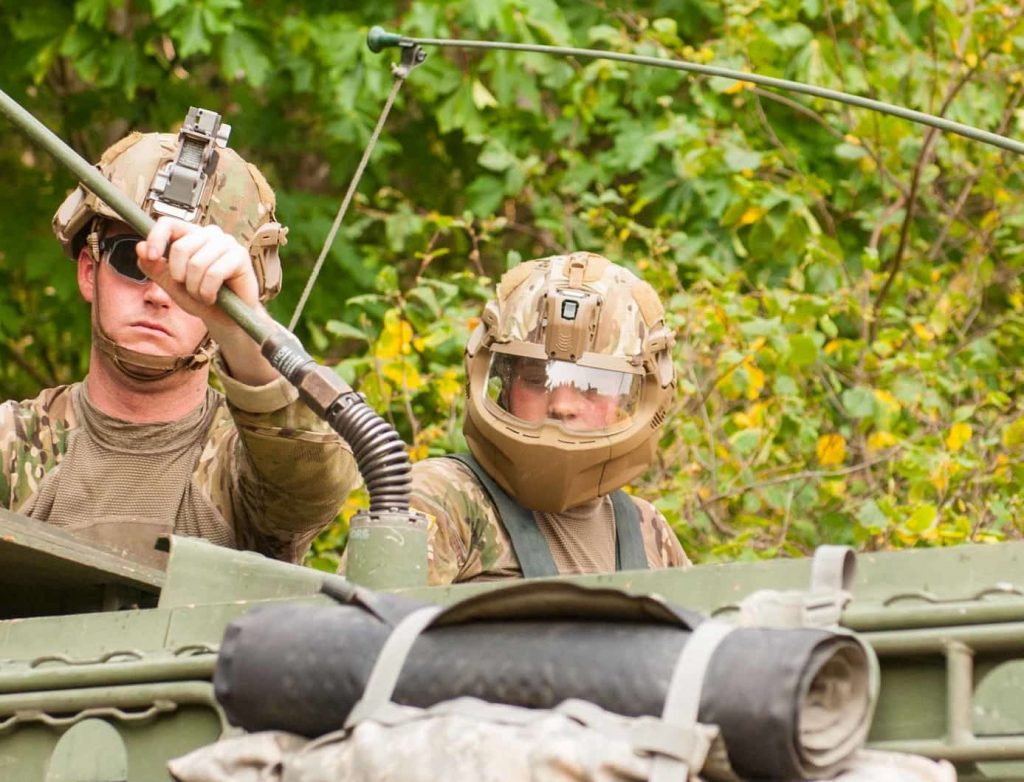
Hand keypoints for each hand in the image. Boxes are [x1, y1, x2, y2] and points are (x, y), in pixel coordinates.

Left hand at [135, 217, 259, 327]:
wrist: (224, 318)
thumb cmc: (200, 298)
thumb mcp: (170, 284)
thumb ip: (154, 267)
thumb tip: (140, 247)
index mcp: (190, 235)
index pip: (169, 223)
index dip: (156, 237)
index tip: (151, 256)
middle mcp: (209, 234)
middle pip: (181, 247)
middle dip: (179, 276)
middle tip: (188, 289)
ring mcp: (227, 243)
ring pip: (197, 263)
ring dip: (195, 288)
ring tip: (202, 295)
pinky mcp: (240, 256)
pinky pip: (214, 273)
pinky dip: (208, 291)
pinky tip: (212, 297)